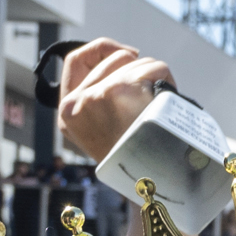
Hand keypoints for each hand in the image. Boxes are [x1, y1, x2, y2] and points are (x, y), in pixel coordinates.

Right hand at [52, 39, 179, 163]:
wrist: (152, 185)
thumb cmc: (136, 159)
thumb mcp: (102, 132)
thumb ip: (99, 102)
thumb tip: (126, 59)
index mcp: (67, 113)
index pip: (75, 60)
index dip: (102, 49)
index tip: (127, 54)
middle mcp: (77, 103)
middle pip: (115, 58)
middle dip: (139, 68)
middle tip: (152, 93)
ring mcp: (98, 94)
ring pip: (137, 62)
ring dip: (155, 78)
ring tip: (159, 108)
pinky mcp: (121, 90)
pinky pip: (155, 67)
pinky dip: (168, 80)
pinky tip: (168, 103)